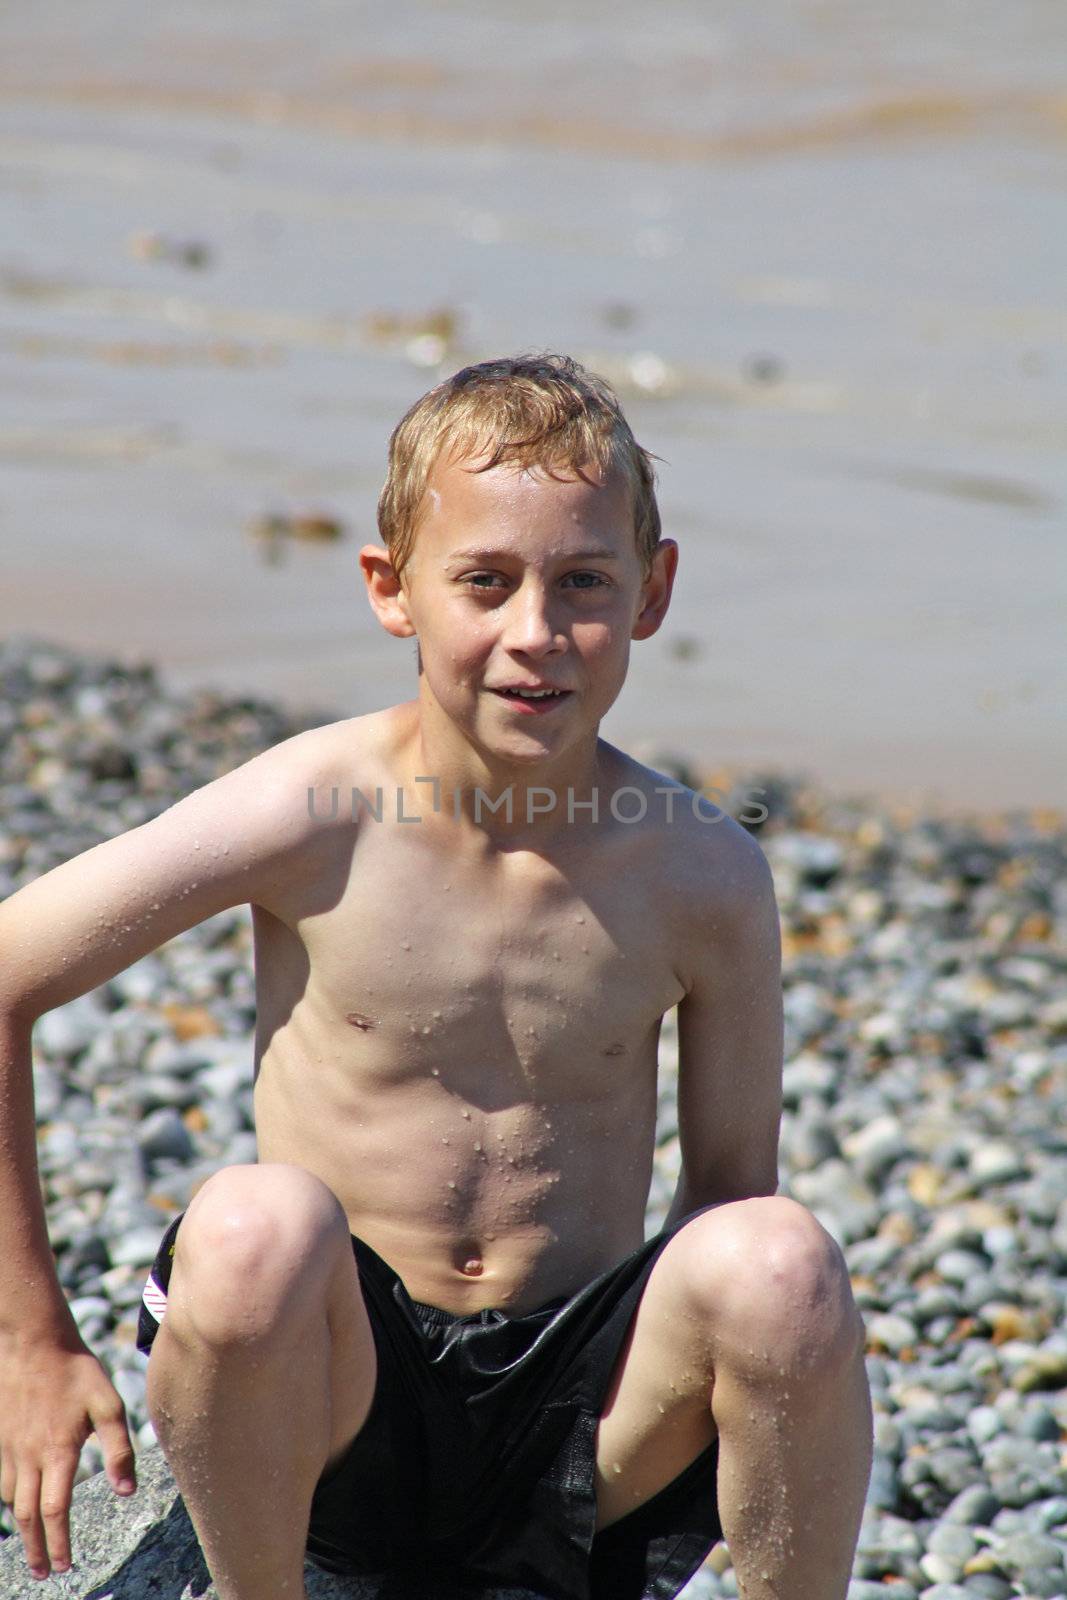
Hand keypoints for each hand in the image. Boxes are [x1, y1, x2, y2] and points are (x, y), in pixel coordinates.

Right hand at [0, 1335, 135, 1579]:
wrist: (34, 1341)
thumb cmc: (76, 1369)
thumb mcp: (108, 1403)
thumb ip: (119, 1448)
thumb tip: (127, 1490)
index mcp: (58, 1451)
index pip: (55, 1511)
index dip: (59, 1543)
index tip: (65, 1565)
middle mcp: (30, 1456)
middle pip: (29, 1516)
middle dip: (36, 1549)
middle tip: (44, 1574)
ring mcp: (11, 1448)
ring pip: (13, 1500)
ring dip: (22, 1527)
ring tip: (34, 1544)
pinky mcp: (2, 1438)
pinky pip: (4, 1480)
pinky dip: (12, 1500)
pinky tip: (21, 1503)